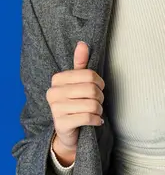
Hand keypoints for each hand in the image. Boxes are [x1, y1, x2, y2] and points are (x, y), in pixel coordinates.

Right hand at [46, 41, 104, 157]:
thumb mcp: (78, 82)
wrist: (68, 131)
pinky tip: (96, 121)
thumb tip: (82, 43)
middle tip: (99, 102)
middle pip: (91, 89)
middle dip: (100, 97)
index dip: (100, 82)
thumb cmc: (76, 102)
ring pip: (91, 104)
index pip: (89, 74)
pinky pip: (87, 118)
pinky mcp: (61, 124)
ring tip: (96, 112)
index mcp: (57, 79)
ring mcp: (55, 109)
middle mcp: (53, 93)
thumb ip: (80, 63)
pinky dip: (96, 120)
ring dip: (99, 110)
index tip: (99, 88)